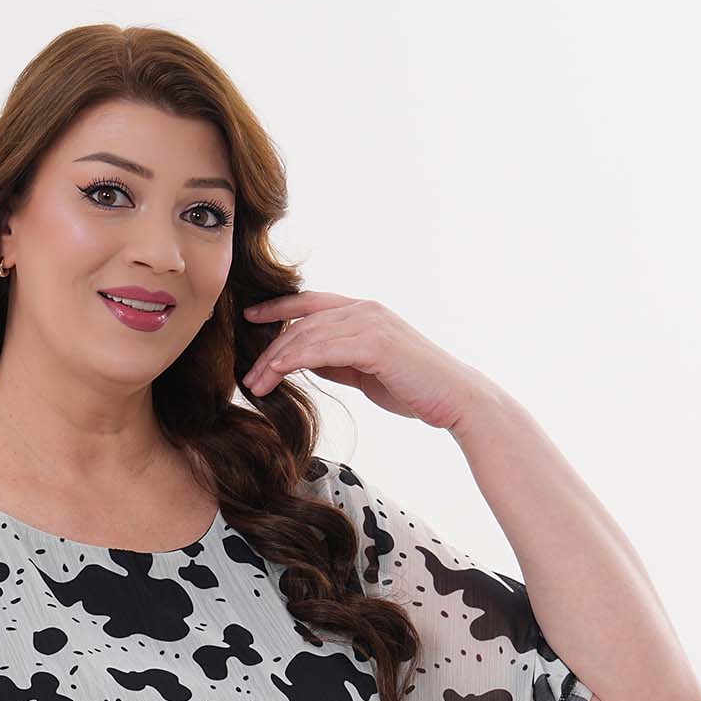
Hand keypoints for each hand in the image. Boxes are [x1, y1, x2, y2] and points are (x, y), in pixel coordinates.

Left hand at [240, 292, 488, 433]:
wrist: (453, 398)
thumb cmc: (414, 388)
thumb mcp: (366, 370)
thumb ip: (338, 360)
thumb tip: (308, 361)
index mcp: (364, 312)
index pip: (311, 302)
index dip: (278, 308)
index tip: (250, 319)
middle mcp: (365, 309)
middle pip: (303, 322)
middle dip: (269, 349)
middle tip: (246, 376)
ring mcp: (370, 323)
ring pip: (309, 335)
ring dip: (276, 361)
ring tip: (255, 385)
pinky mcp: (375, 344)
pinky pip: (324, 348)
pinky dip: (297, 359)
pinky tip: (278, 372)